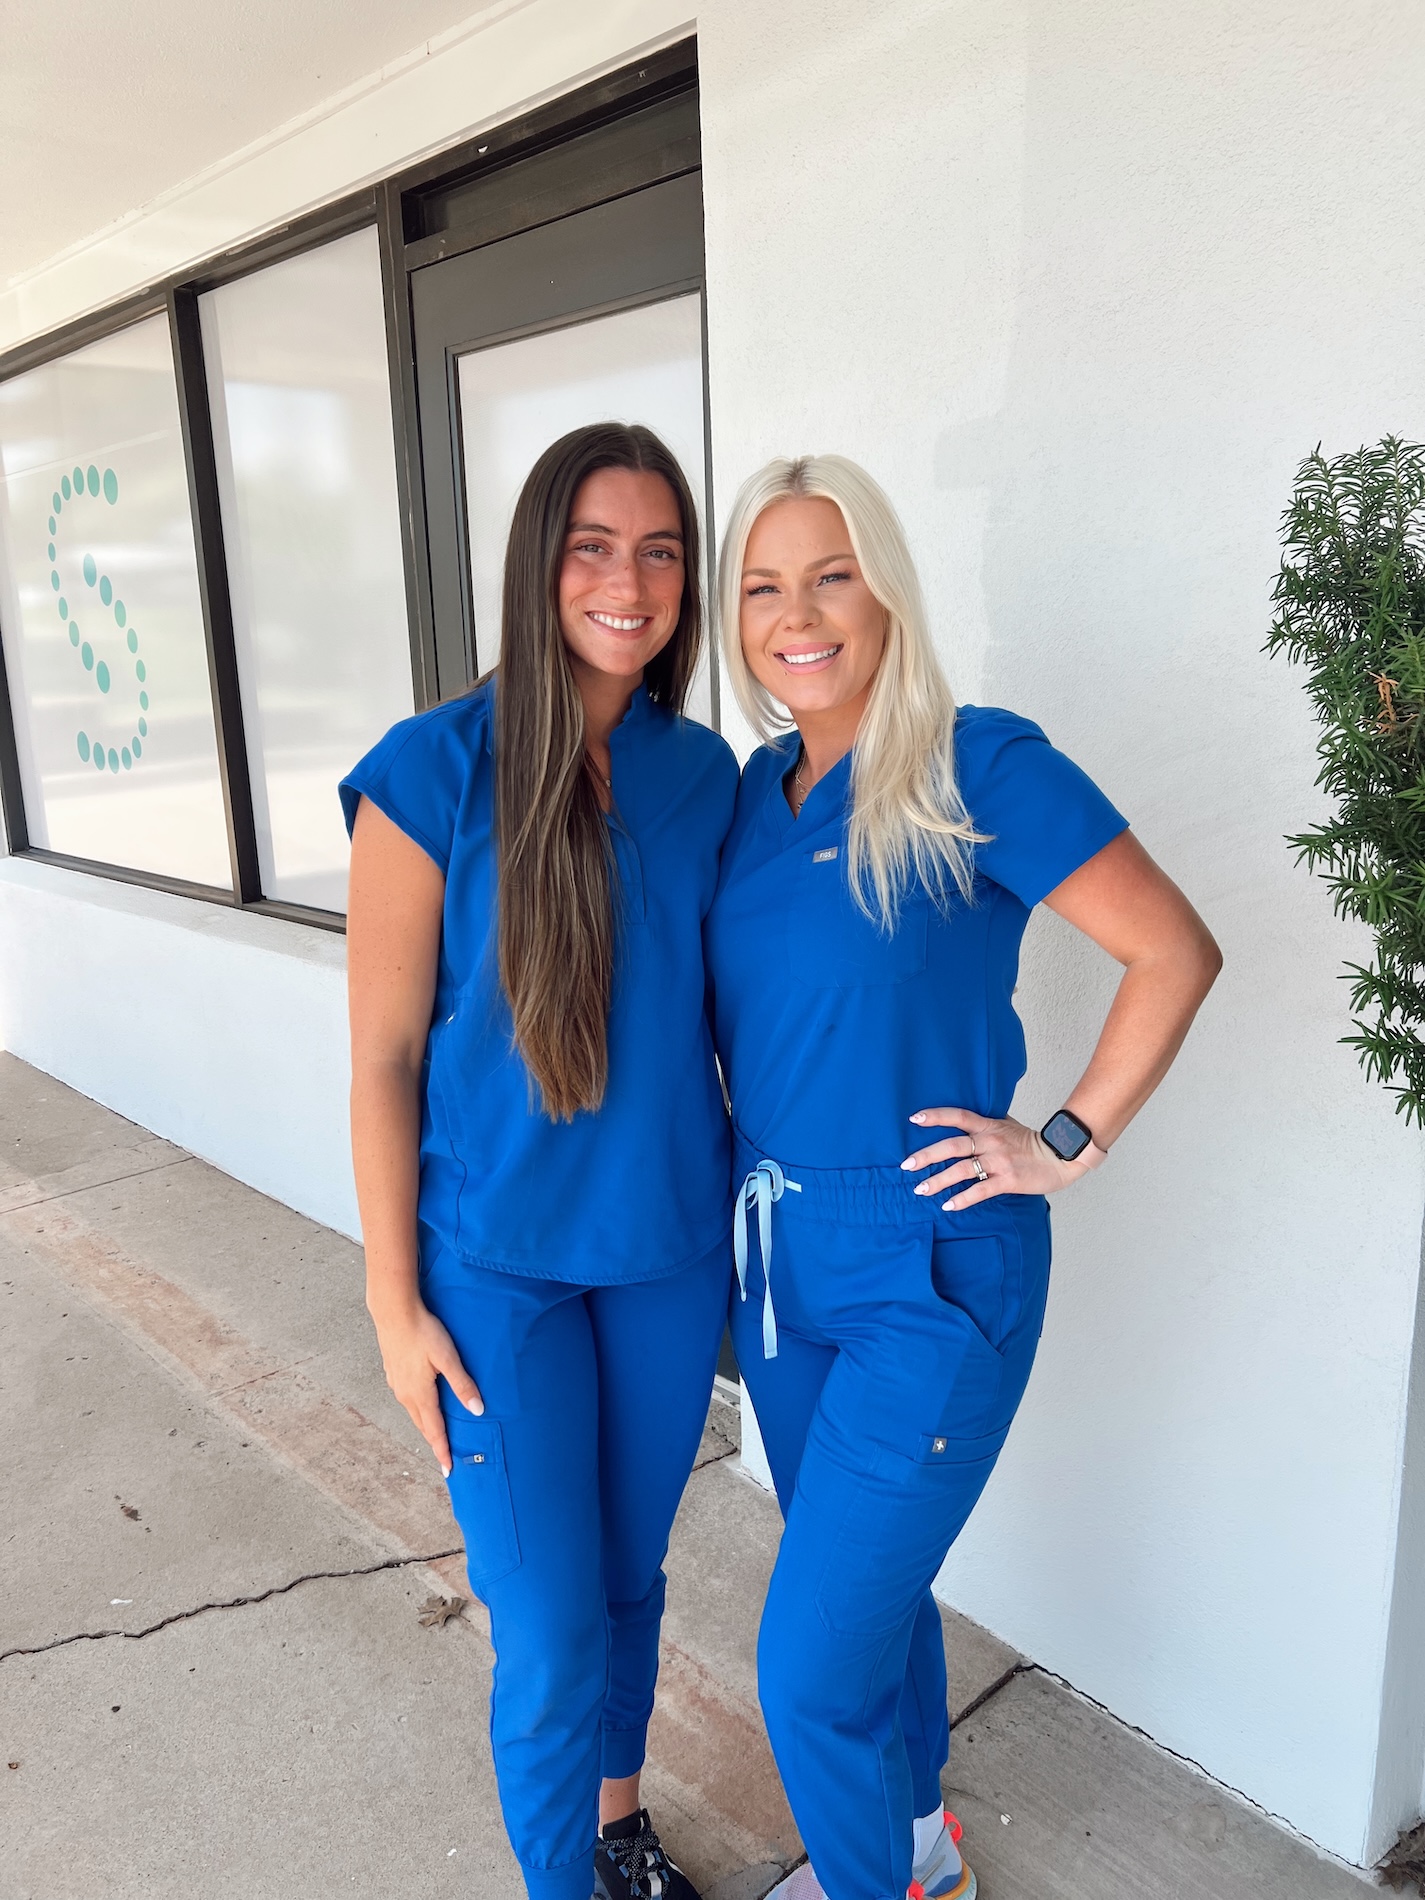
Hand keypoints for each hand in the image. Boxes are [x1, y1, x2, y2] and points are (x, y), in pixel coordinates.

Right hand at [367, 1295, 482, 1476]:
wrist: (394, 1312)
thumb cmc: (423, 1332)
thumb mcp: (447, 1357)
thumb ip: (462, 1384)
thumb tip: (477, 1410)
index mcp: (420, 1394)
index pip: (434, 1430)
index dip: (442, 1450)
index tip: (448, 1469)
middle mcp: (406, 1394)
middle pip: (422, 1425)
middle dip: (434, 1442)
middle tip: (444, 1458)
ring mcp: (397, 1384)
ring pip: (413, 1412)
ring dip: (425, 1426)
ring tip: (435, 1436)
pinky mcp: (393, 1372)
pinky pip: (407, 1399)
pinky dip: (417, 1410)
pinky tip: (422, 1404)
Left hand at [902, 1106, 1091, 1209]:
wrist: (1060, 1156)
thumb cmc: (1031, 1141)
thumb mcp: (1007, 1124)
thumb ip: (985, 1123)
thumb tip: (963, 1119)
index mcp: (989, 1125)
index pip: (958, 1116)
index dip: (936, 1116)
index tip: (914, 1119)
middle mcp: (990, 1141)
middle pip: (953, 1146)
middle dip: (927, 1156)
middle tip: (906, 1165)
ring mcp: (998, 1161)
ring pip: (962, 1170)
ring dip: (938, 1181)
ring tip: (921, 1190)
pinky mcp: (1007, 1180)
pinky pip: (980, 1191)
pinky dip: (962, 1199)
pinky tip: (948, 1205)